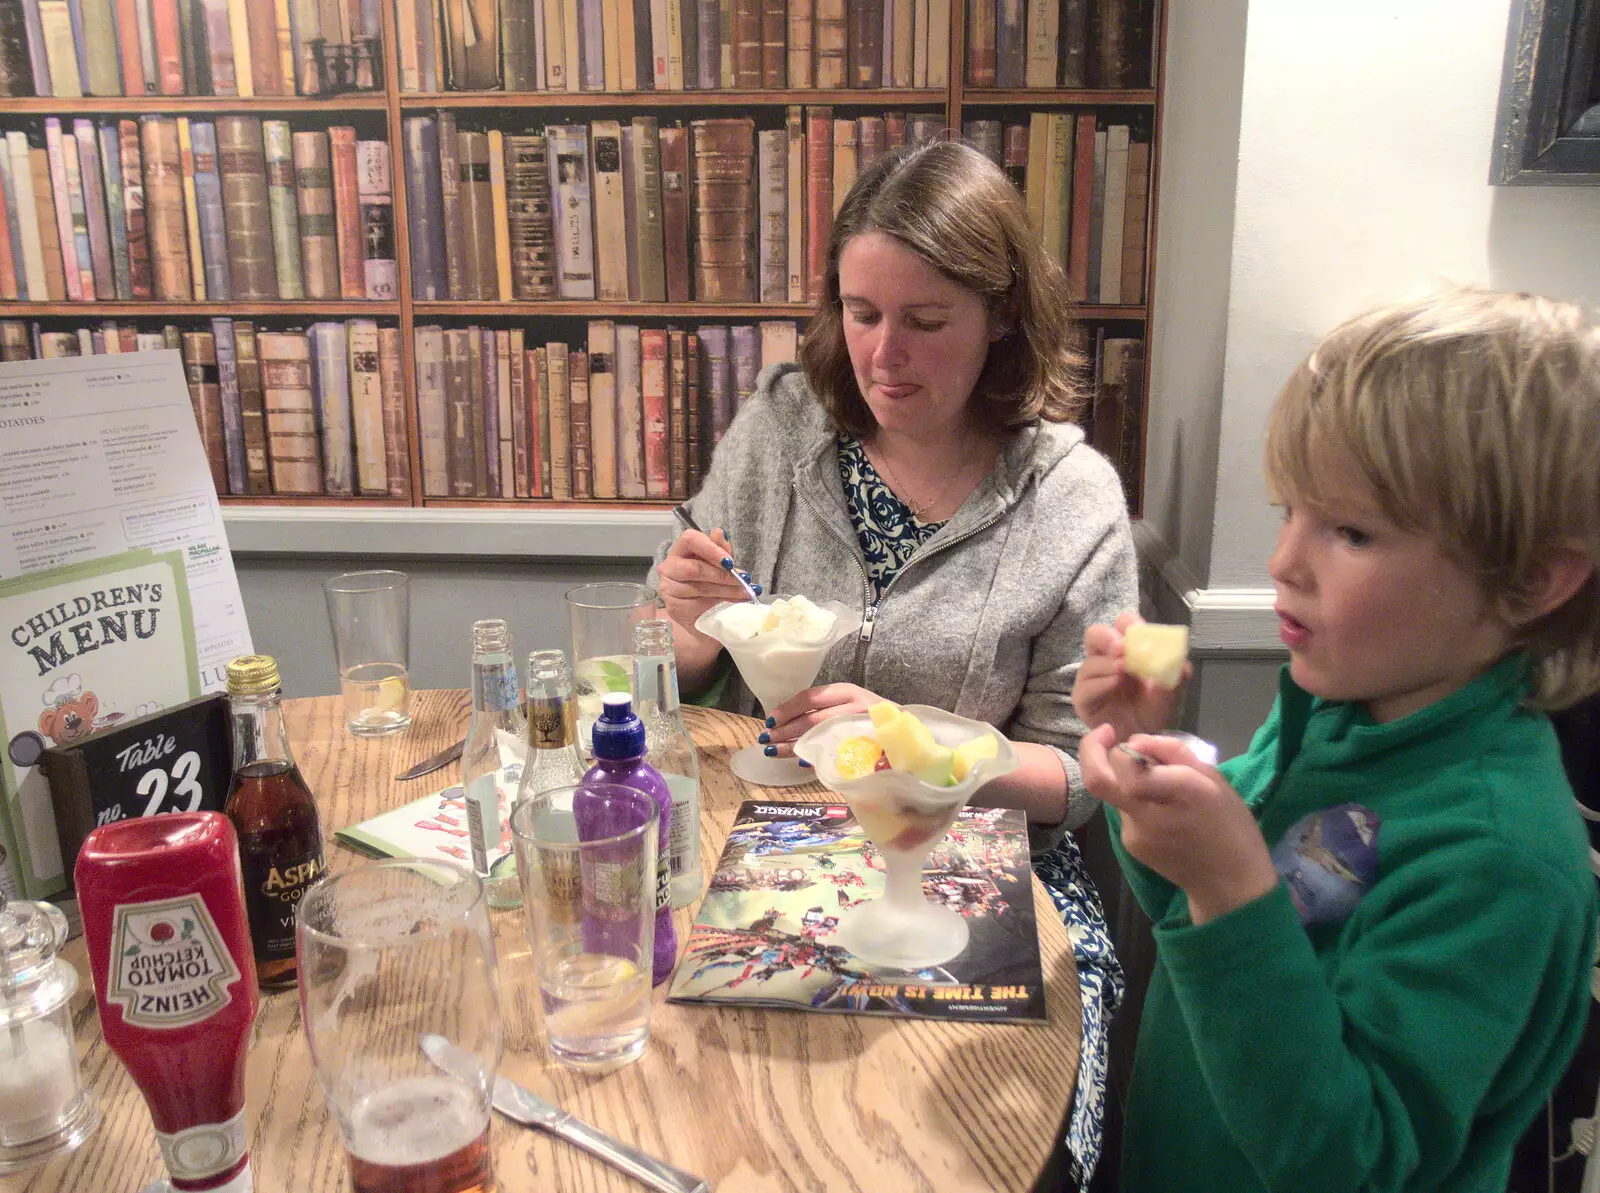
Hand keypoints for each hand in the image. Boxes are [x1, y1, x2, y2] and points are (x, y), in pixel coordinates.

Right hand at [656, 528, 759, 640]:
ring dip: (726, 591)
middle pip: (694, 569)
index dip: (711, 549)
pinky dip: (718, 604)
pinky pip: (698, 605)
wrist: (701, 611)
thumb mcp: (718, 563)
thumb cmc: (709, 581)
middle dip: (722, 575)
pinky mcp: (674, 608)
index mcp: (680, 550)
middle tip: (743, 580)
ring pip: (699, 588)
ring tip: (744, 593)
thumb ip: (720, 549)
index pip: (689, 540)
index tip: (730, 562)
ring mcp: (669, 589)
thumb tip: (719, 532)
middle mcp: (669, 567)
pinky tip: (731, 604)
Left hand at [762, 684, 884, 758]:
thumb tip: (784, 722)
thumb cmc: (870, 718)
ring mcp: (861, 727)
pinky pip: (834, 753)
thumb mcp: (848, 704)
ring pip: (819, 736)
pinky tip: (801, 762)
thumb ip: (823, 710)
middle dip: (785, 730)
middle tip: (766, 740)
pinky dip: (815, 758)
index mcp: (846, 692)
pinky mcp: (867, 747)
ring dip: (793, 745)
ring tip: (774, 752)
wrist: (908, 731)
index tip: (769, 720)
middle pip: (811, 718)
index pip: (810, 697)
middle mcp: (854, 706)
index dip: (787, 709)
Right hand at [1072, 612, 1191, 740]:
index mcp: (1127, 651)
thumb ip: (1176, 678)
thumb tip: (1181, 665)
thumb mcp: (1170, 694)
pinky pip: (1085, 687)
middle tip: (1122, 648)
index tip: (1139, 632)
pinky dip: (1101, 683)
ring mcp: (1092, 679)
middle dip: (1107, 637)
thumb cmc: (1152, 713)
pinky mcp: (1083, 699)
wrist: (1141, 742)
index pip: (1123, 626)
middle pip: (1095, 635)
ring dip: (1108, 664)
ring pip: (1090, 662)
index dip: (1129, 624)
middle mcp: (1106, 660)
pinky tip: (1114, 684)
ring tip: (1124, 672)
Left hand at [1079, 725, 1277, 924]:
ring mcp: (1136, 834)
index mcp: (1184, 792)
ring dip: (1123, 777)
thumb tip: (1134, 741)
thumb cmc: (1230, 825)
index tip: (1128, 737)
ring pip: (1113, 792)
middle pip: (1098, 780)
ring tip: (1153, 781)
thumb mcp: (1215, 779)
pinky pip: (1123, 810)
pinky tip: (1159, 808)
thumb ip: (1173, 753)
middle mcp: (1152, 814)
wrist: (1229, 884)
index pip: (1129, 765)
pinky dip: (1134, 799)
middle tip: (1105, 734)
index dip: (1122, 747)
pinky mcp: (1131, 845)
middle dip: (1092, 752)